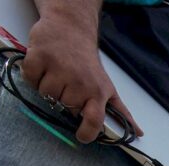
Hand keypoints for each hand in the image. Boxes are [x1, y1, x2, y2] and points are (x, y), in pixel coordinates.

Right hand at [21, 5, 141, 143]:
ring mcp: (59, 70)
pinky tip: (43, 66)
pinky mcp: (39, 57)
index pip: (94, 121)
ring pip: (45, 95)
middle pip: (62, 107)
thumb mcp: (107, 87)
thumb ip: (120, 112)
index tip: (81, 135)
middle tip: (68, 83)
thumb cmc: (88, 62)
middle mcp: (80, 82)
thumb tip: (138, 133)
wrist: (71, 27)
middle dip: (62, 99)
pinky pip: (30, 79)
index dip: (86, 133)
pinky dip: (32, 75)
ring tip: (56, 73)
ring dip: (46, 86)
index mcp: (98, 92)